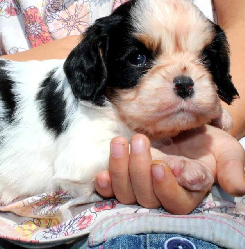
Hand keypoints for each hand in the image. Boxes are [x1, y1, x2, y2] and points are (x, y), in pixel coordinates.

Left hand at [95, 125, 244, 213]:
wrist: (187, 130)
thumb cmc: (208, 143)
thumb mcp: (227, 151)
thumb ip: (232, 168)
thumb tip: (237, 188)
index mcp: (188, 193)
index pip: (176, 201)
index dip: (167, 187)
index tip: (162, 165)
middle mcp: (163, 194)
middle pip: (147, 197)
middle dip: (140, 170)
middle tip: (140, 141)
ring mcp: (141, 188)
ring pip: (127, 193)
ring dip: (120, 170)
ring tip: (120, 143)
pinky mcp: (123, 179)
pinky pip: (111, 190)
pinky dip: (105, 185)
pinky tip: (100, 174)